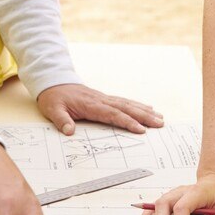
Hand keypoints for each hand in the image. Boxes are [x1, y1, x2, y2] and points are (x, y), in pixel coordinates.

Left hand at [37, 83, 163, 134]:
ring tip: (160, 118)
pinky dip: (138, 105)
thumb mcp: (53, 110)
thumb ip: (62, 120)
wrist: (53, 82)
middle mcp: (101, 100)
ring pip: (128, 104)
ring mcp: (104, 98)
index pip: (113, 114)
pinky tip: (148, 108)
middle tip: (160, 124)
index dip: (127, 122)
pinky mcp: (105, 98)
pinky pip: (124, 101)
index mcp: (91, 105)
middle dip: (144, 116)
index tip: (141, 130)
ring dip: (145, 111)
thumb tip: (69, 131)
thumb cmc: (54, 98)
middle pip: (126, 108)